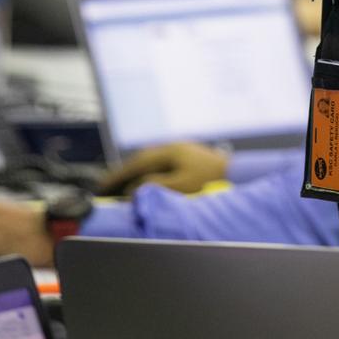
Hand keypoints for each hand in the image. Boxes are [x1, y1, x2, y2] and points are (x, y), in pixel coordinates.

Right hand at [98, 142, 229, 195]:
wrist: (238, 175)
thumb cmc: (210, 182)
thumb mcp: (179, 186)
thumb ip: (153, 186)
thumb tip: (132, 190)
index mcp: (170, 151)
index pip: (137, 163)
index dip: (117, 176)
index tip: (101, 188)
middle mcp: (174, 148)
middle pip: (141, 160)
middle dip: (122, 175)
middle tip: (105, 190)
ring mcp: (182, 153)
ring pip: (151, 163)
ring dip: (134, 176)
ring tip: (120, 190)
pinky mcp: (189, 161)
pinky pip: (160, 167)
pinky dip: (148, 176)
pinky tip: (146, 186)